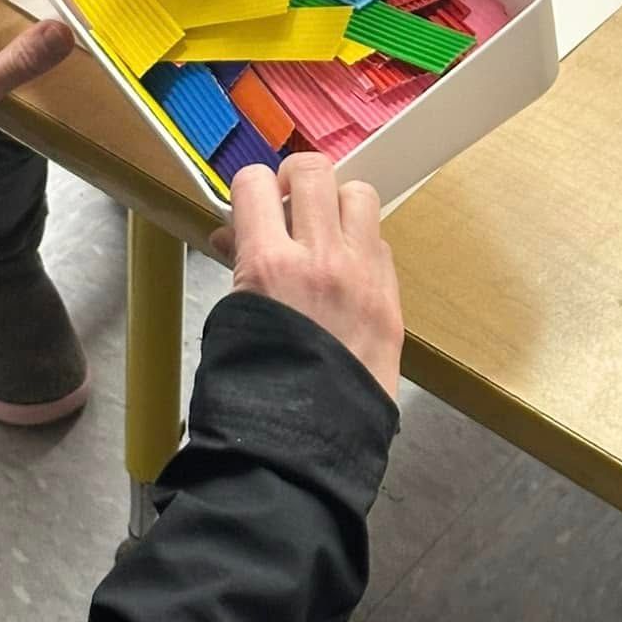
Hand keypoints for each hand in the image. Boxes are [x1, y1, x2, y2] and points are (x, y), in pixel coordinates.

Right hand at [213, 155, 403, 402]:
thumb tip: (235, 234)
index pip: (255, 182)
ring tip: (323, 233)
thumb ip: (238, 267)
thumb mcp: (230, 322)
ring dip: (338, 204)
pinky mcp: (392, 301)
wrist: (304, 451)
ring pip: (360, 195)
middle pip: (314, 171)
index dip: (248, 189)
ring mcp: (363, 277)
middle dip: (295, 180)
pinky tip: (346, 274)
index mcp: (268, 264)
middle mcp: (320, 259)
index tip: (249, 205)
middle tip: (288, 206)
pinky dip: (362, 246)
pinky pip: (381, 243)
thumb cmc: (254, 394)